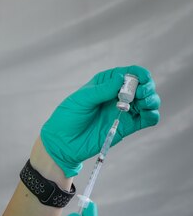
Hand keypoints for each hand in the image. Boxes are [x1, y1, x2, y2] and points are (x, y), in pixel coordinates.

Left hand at [40, 65, 159, 176]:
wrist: (63, 143)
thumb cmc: (68, 117)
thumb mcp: (82, 100)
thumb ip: (102, 90)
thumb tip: (122, 78)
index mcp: (107, 83)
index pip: (129, 73)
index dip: (139, 74)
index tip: (143, 79)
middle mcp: (118, 95)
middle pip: (143, 86)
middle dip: (147, 87)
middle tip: (140, 95)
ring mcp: (124, 111)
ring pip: (148, 101)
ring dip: (152, 100)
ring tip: (143, 104)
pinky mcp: (127, 127)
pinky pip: (146, 119)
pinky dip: (152, 115)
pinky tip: (148, 114)